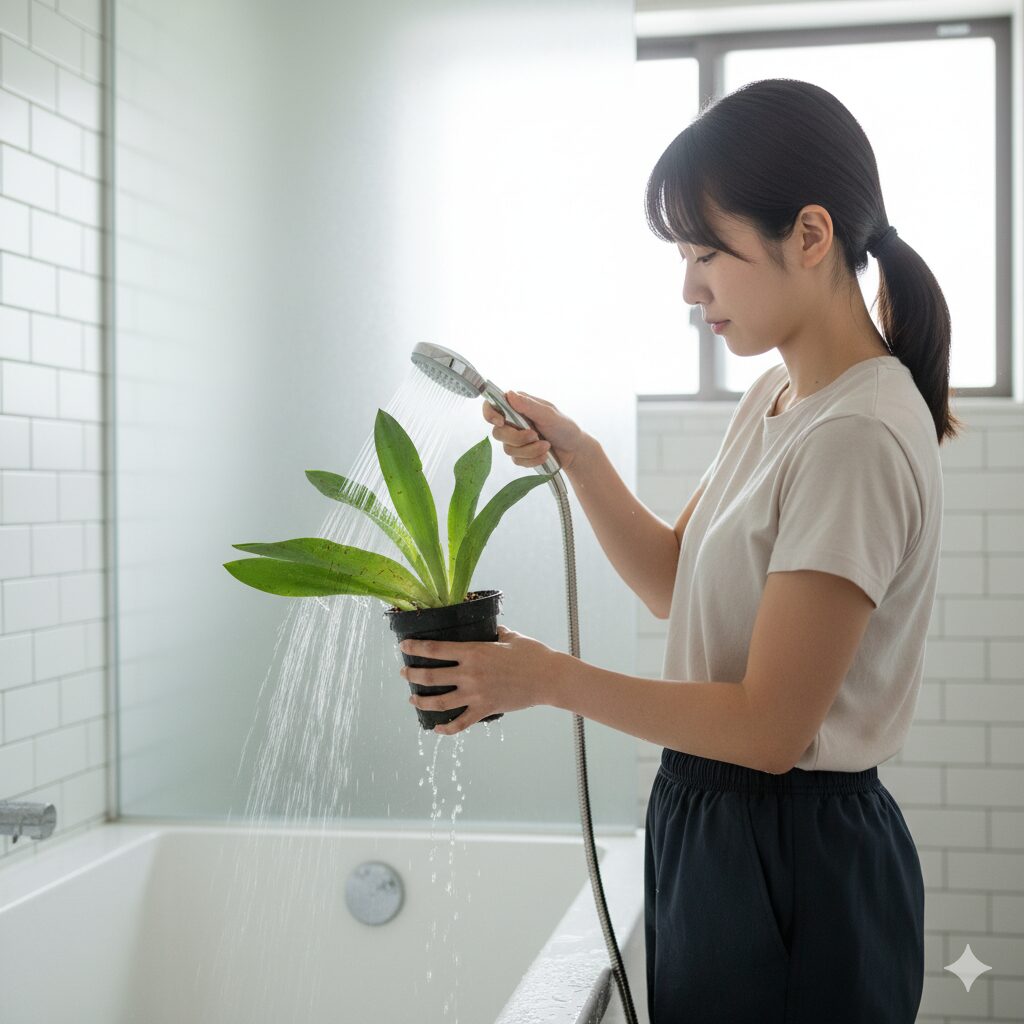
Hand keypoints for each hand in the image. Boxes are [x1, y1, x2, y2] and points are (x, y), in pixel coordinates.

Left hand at [399, 624, 558, 734]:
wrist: (548, 678)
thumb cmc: (532, 654)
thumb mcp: (510, 636)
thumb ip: (494, 632)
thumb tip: (488, 628)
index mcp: (473, 651)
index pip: (435, 649)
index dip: (415, 647)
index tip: (403, 646)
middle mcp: (470, 673)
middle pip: (430, 676)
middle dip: (411, 675)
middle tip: (404, 673)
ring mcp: (476, 694)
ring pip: (439, 701)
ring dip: (421, 701)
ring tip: (412, 698)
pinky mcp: (485, 709)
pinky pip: (460, 723)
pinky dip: (446, 728)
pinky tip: (436, 728)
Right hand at [482, 391, 589, 471]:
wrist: (574, 450)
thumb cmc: (564, 427)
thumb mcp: (549, 414)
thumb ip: (529, 405)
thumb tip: (509, 394)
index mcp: (517, 406)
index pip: (492, 406)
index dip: (490, 414)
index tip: (500, 422)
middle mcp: (513, 422)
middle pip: (498, 432)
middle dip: (517, 438)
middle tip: (535, 435)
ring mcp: (515, 440)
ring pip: (507, 449)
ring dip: (529, 450)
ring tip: (546, 446)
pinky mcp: (520, 455)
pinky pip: (517, 460)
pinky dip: (532, 459)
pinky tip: (544, 455)